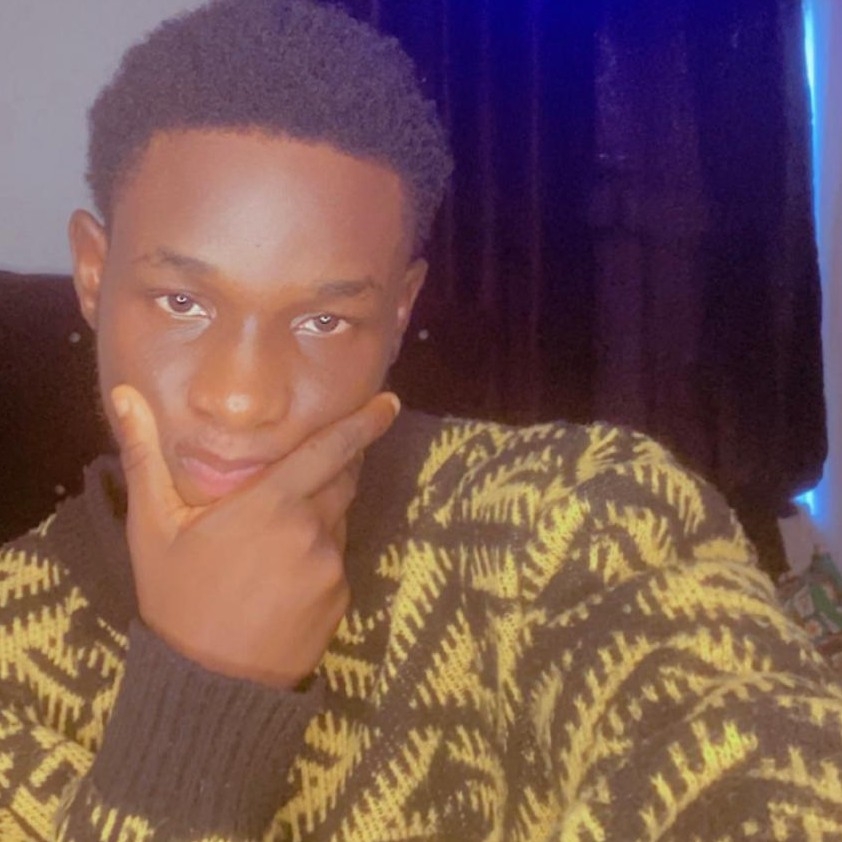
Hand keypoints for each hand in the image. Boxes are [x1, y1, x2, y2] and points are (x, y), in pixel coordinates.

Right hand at [111, 385, 399, 687]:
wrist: (209, 686)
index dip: (364, 422)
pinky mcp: (342, 597)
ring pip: (338, 520)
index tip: (390, 402)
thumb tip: (124, 394)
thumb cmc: (177, 598)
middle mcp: (313, 528)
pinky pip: (337, 559)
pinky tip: (285, 576)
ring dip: (320, 513)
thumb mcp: (153, 528)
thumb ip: (145, 458)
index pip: (332, 449)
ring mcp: (332, 565)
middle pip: (341, 480)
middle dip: (335, 467)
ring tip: (277, 538)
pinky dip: (319, 553)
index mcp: (273, 503)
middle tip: (308, 471)